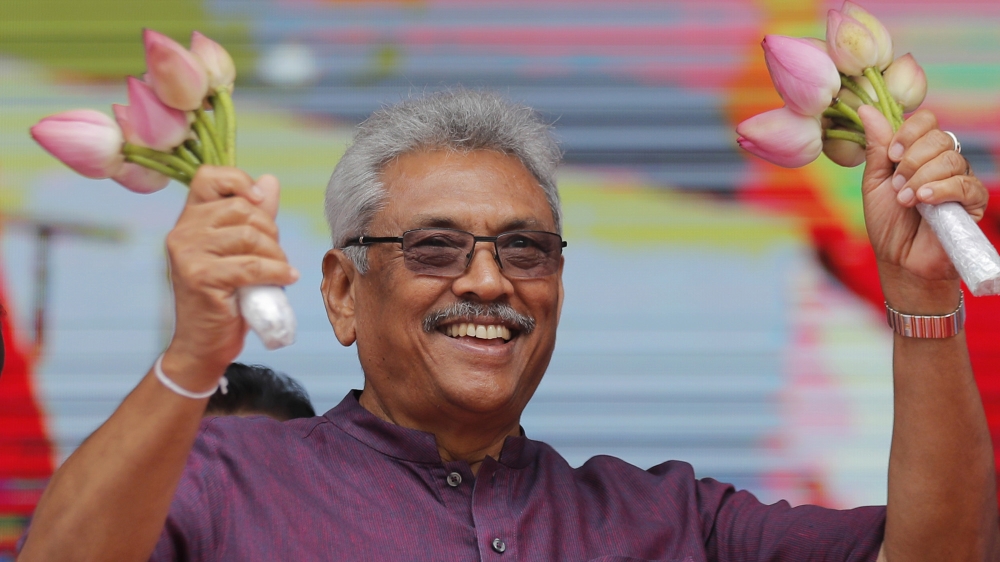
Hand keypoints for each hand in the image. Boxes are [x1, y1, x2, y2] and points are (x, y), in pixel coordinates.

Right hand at [161, 167, 298, 388]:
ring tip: (280, 271)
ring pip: (249, 235)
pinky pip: (251, 265)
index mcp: (189, 218)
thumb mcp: (241, 251)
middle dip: (269, 231)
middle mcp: (182, 231)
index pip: (208, 176)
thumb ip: (254, 216)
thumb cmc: (225, 296)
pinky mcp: (200, 277)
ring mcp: (187, 254)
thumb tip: (270, 180)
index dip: (238, 180)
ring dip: (275, 255)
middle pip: (241, 208)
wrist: (204, 343)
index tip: (260, 201)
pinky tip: (286, 279)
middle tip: (275, 256)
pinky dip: (277, 272)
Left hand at [858, 107, 988, 308]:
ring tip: (905, 200)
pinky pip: (965, 184)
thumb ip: (876, 147)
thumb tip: (866, 109)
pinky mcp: (973, 202)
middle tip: (897, 185)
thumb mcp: (875, 182)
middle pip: (939, 137)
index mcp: (919, 153)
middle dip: (911, 160)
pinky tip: (923, 201)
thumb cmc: (887, 223)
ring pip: (950, 159)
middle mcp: (943, 162)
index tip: (891, 156)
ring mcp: (960, 180)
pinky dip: (940, 190)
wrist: (900, 260)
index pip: (926, 121)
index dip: (908, 133)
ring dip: (921, 178)